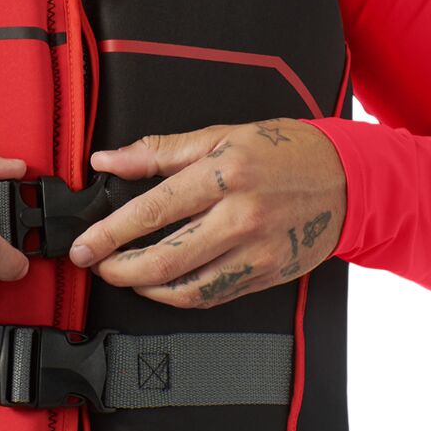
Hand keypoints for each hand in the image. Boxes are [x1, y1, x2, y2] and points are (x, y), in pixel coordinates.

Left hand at [66, 119, 346, 307]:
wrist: (346, 179)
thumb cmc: (283, 150)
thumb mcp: (220, 135)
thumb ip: (159, 151)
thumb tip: (108, 161)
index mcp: (225, 175)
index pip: (153, 210)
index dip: (110, 233)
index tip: (84, 243)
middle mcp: (240, 218)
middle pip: (164, 260)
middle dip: (119, 269)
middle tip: (94, 265)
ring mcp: (256, 253)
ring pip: (187, 289)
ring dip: (145, 288)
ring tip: (123, 275)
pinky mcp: (265, 276)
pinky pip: (212, 295)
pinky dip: (179, 295)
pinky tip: (160, 284)